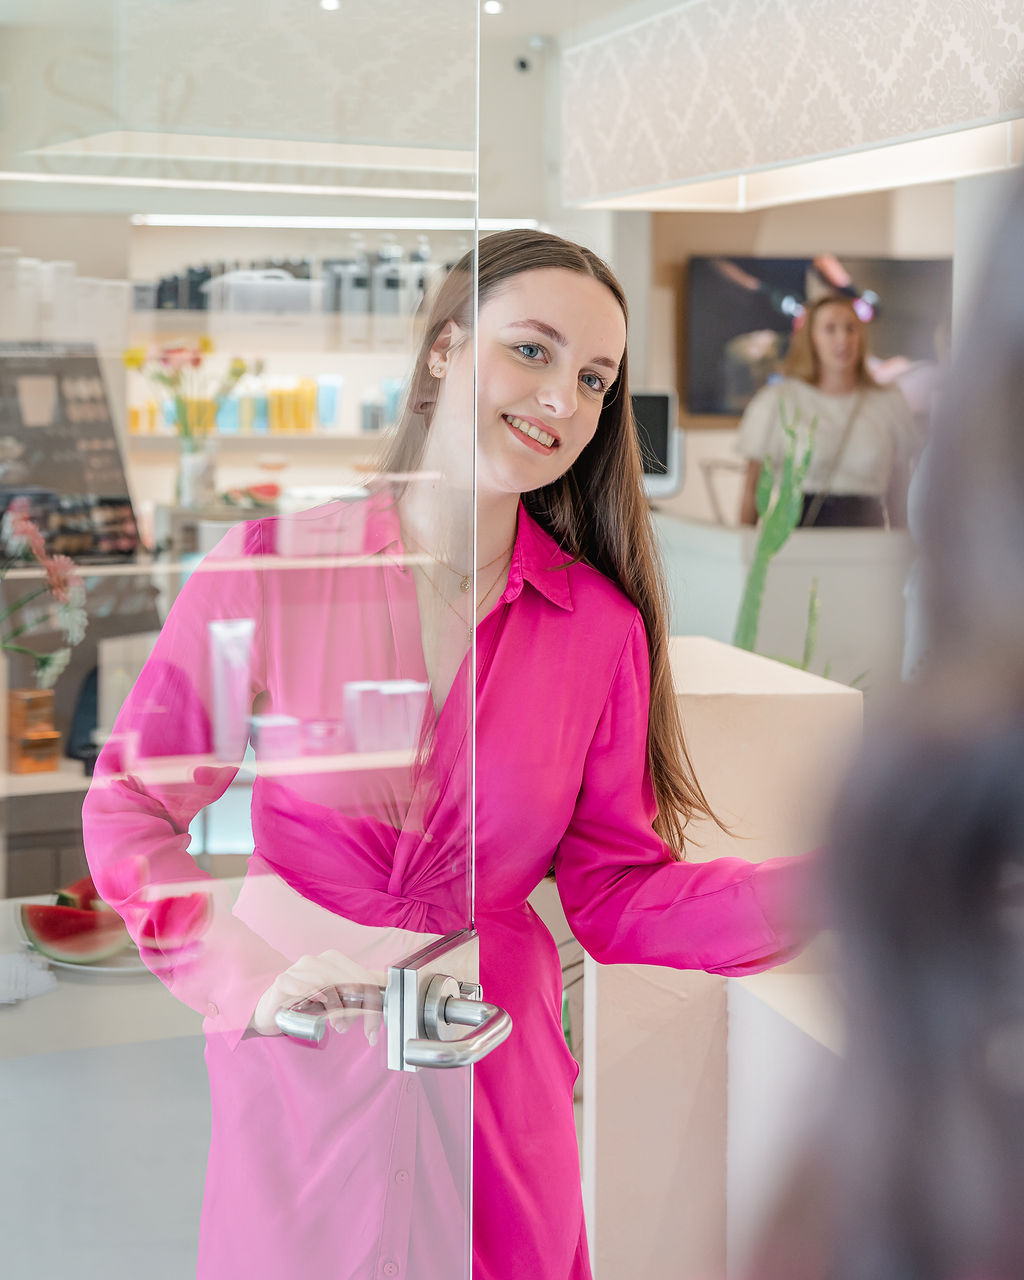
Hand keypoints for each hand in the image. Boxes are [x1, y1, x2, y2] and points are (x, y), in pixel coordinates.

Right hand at [251, 949, 384, 1043]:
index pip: (362, 978)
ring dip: (339, 1009)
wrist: (271, 1010)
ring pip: (329, 985)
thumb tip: (387, 982)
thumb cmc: (305, 1003)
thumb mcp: (337, 996)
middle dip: (361, 1011)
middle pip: (350, 982)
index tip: (375, 1029)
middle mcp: (316, 961)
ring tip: (340, 1026)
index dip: (374, 1004)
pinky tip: (319, 1005)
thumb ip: (360, 989)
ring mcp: (298, 969)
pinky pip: (301, 986)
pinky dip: (313, 996)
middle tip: (364, 1031)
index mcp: (332, 960)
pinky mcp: (282, 981)